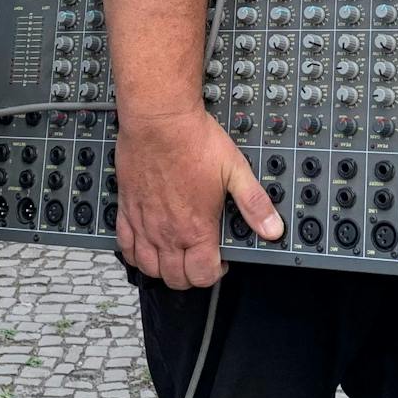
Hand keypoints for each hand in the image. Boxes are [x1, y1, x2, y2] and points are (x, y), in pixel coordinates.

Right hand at [113, 107, 281, 289]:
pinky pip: (124, 244)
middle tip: (198, 258)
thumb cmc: (193, 140)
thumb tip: (272, 227)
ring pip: (148, 266)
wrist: (159, 119)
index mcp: (196, 227)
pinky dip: (134, 253)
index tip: (219, 259)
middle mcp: (167, 231)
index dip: (215, 272)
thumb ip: (254, 203)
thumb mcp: (235, 169)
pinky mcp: (127, 207)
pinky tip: (144, 244)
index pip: (202, 275)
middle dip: (190, 275)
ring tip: (174, 255)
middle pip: (175, 277)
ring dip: (162, 269)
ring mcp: (145, 221)